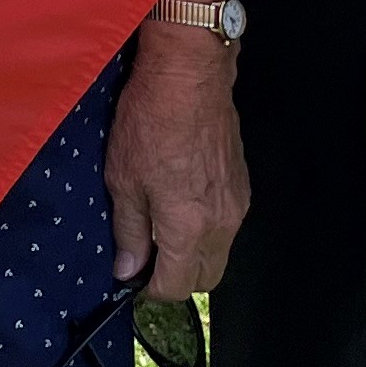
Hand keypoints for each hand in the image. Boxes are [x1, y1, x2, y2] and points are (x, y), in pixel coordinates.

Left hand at [105, 32, 247, 298]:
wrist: (188, 77)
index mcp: (188, 228)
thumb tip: (127, 270)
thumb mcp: (123, 180)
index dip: (151, 289)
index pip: (177, 286)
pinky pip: (227, 227)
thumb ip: (129, 232)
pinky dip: (207, 230)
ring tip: (161, 230)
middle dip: (177, 279)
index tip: (133, 278)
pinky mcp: (242, 185)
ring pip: (220, 253)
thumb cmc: (150, 123)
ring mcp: (237, 205)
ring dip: (194, 255)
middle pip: (206, 279)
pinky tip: (182, 205)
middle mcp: (221, 224)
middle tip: (147, 260)